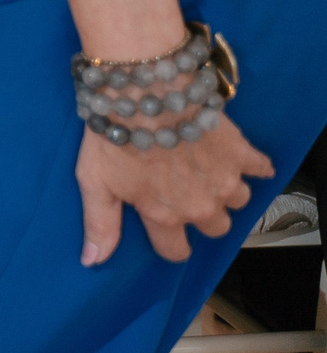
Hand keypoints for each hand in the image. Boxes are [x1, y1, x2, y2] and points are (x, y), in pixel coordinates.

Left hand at [77, 116, 271, 265]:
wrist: (144, 91)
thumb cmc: (114, 134)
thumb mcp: (95, 181)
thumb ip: (100, 223)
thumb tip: (92, 262)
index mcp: (165, 216)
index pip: (176, 251)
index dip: (170, 241)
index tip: (163, 224)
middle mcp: (200, 205)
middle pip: (215, 228)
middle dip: (202, 214)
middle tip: (184, 190)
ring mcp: (225, 180)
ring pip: (238, 201)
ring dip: (225, 190)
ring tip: (204, 170)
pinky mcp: (241, 154)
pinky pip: (261, 169)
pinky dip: (255, 166)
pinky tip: (239, 158)